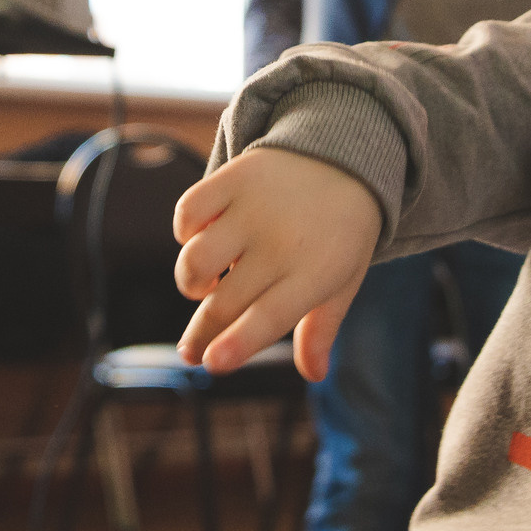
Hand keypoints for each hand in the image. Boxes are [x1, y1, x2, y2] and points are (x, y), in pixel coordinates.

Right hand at [173, 149, 380, 380]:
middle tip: (191, 352)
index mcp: (315, 273)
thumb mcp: (343, 280)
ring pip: (196, 260)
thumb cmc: (341, 232)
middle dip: (201, 334)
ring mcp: (254, 208)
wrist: (345, 156)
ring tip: (207, 286)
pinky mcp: (234, 178)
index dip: (238, 343)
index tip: (211, 363)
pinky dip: (185, 231)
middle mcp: (281, 242)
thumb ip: (322, 328)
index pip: (269, 317)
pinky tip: (202, 238)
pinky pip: (188, 211)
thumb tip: (314, 374)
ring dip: (191, 283)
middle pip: (225, 301)